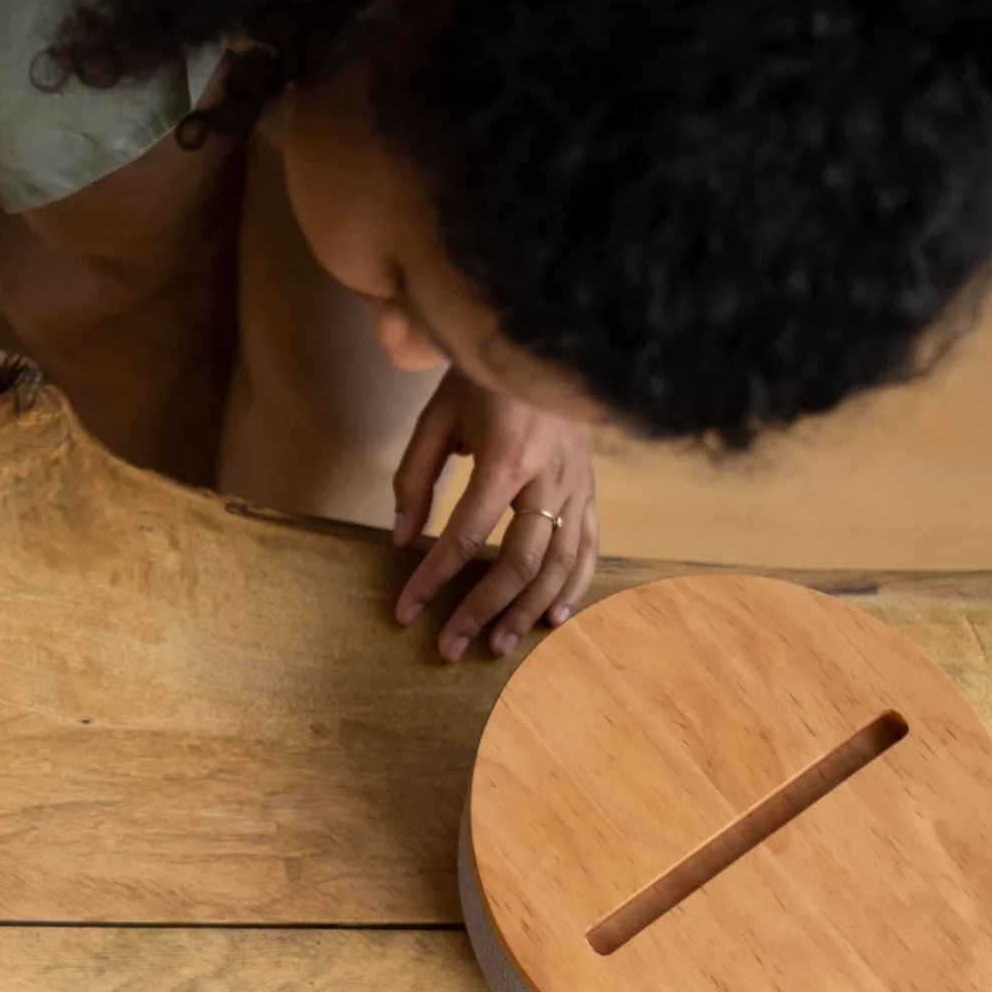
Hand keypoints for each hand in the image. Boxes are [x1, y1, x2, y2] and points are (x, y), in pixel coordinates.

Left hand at [390, 366, 599, 659]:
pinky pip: (589, 548)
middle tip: (450, 648)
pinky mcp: (592, 489)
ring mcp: (578, 486)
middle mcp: (549, 477)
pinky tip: (553, 620)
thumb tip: (399, 541)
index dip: (433, 578)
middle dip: (481, 610)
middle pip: (519, 562)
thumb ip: (414, 479)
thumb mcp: (437, 418)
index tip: (406, 611)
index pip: (465, 534)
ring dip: (526, 611)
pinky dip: (573, 588)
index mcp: (507, 457)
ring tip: (496, 645)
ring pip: (559, 565)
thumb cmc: (482, 381)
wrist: (544, 344)